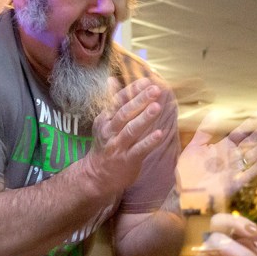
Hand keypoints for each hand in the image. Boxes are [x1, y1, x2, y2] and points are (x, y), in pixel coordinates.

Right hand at [81, 78, 170, 194]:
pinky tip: (160, 133)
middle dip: (140, 100)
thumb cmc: (105, 145)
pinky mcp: (127, 160)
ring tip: (157, 106)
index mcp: (105, 120)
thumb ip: (111, 102)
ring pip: (131, 130)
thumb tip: (111, 79)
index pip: (118, 101)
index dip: (132, 90)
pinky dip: (149, 142)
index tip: (146, 81)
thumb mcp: (104, 122)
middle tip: (155, 89)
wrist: (96, 175)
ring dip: (145, 118)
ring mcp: (118, 146)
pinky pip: (139, 150)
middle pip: (125, 113)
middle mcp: (110, 131)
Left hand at [177, 111, 256, 200]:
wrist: (184, 193)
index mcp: (223, 148)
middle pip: (250, 141)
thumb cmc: (187, 171)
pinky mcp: (234, 183)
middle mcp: (231, 157)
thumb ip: (204, 131)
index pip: (240, 132)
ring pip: (253, 154)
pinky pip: (249, 173)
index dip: (252, 122)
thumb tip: (214, 112)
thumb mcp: (194, 147)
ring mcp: (234, 170)